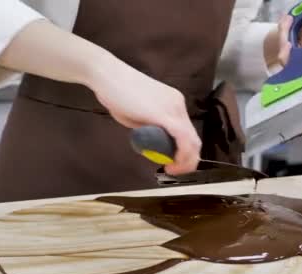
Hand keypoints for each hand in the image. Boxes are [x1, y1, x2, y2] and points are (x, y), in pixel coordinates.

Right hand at [90, 56, 200, 175]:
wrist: (107, 75)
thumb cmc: (115, 92)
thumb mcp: (136, 116)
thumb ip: (147, 126)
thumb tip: (151, 139)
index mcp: (173, 103)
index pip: (187, 132)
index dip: (184, 152)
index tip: (172, 164)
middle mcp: (178, 105)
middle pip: (194, 138)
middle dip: (188, 160)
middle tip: (174, 171)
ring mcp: (174, 109)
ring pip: (191, 141)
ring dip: (185, 160)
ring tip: (171, 170)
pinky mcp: (166, 115)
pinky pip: (182, 139)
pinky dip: (181, 155)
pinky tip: (171, 165)